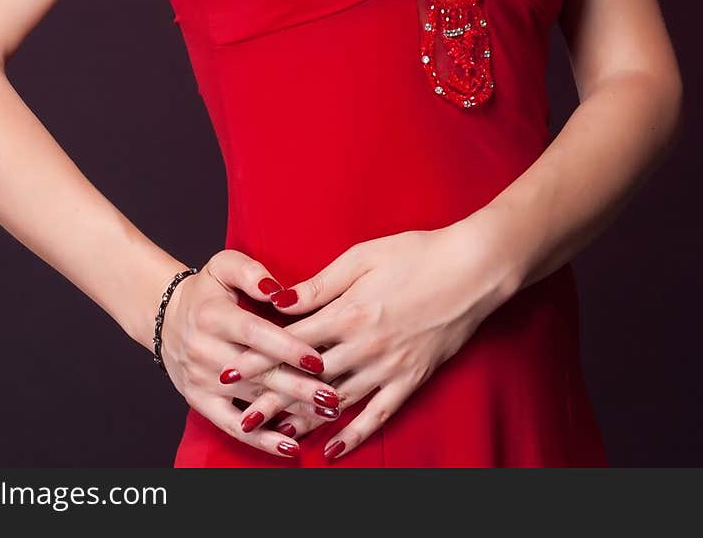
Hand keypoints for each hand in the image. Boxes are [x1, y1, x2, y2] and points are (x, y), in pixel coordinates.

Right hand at [157, 249, 335, 461]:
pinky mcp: (200, 401)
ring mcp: (202, 380)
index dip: (287, 348)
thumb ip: (250, 271)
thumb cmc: (207, 291)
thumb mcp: (223, 266)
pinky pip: (232, 426)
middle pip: (258, 373)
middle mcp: (205, 351)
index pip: (255, 334)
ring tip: (328, 415)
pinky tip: (291, 446)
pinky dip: (261, 440)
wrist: (166, 318)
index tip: (318, 360)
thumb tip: (277, 290)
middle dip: (299, 387)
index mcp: (214, 316)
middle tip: (333, 397)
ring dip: (292, 411)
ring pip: (252, 401)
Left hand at [216, 219, 514, 459]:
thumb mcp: (362, 256)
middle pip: (308, 379)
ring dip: (304, 420)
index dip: (258, 357)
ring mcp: (390, 367)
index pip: (292, 342)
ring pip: (337, 402)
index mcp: (349, 312)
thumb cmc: (416, 253)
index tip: (230, 370)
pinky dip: (355, 434)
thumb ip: (320, 284)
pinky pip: (379, 414)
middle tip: (241, 416)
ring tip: (273, 436)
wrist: (472, 268)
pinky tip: (333, 449)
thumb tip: (280, 300)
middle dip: (272, 398)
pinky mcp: (412, 379)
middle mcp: (366, 346)